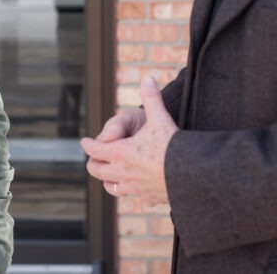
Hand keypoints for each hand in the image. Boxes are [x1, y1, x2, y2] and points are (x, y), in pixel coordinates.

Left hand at [80, 76, 176, 206]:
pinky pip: (133, 197)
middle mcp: (123, 173)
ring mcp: (134, 189)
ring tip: (110, 174)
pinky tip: (135, 188)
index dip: (88, 144)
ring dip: (108, 180)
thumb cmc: (173, 146)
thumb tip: (148, 78)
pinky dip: (130, 192)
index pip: (95, 150)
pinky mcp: (148, 198)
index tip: (85, 142)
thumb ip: (152, 98)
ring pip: (111, 187)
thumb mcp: (160, 118)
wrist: (192, 175)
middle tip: (93, 157)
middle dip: (94, 163)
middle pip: (97, 171)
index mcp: (120, 153)